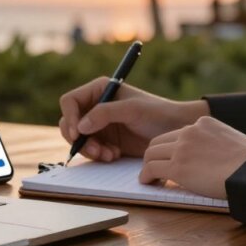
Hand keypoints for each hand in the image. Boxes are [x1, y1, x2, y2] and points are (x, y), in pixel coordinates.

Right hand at [58, 77, 209, 161]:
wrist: (175, 130)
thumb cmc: (157, 113)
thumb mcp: (132, 110)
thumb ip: (104, 114)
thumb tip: (80, 126)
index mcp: (99, 90)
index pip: (70, 101)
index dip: (70, 117)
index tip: (78, 133)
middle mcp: (95, 106)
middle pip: (70, 122)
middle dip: (79, 139)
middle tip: (95, 151)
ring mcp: (99, 124)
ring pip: (78, 139)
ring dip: (89, 149)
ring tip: (109, 155)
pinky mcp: (106, 140)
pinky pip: (90, 149)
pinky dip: (98, 155)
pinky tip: (114, 155)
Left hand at [139, 116, 245, 198]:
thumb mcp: (233, 143)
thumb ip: (216, 145)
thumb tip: (214, 160)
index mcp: (204, 123)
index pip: (177, 133)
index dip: (171, 148)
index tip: (171, 158)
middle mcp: (190, 132)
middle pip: (159, 141)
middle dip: (155, 155)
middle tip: (155, 168)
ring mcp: (182, 149)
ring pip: (151, 154)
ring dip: (148, 165)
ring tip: (150, 177)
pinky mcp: (178, 168)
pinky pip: (151, 169)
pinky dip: (146, 176)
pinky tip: (146, 182)